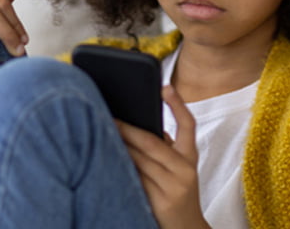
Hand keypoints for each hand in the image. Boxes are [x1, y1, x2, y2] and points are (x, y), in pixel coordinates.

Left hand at [117, 84, 209, 228]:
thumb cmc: (177, 194)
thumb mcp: (179, 170)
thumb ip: (164, 149)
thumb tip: (135, 124)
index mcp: (190, 158)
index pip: (188, 125)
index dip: (178, 104)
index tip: (165, 86)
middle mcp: (185, 170)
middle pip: (151, 142)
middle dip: (127, 128)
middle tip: (106, 115)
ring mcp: (173, 187)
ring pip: (139, 161)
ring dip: (118, 147)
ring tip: (99, 134)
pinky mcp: (160, 202)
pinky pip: (135, 180)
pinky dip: (120, 169)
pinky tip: (105, 161)